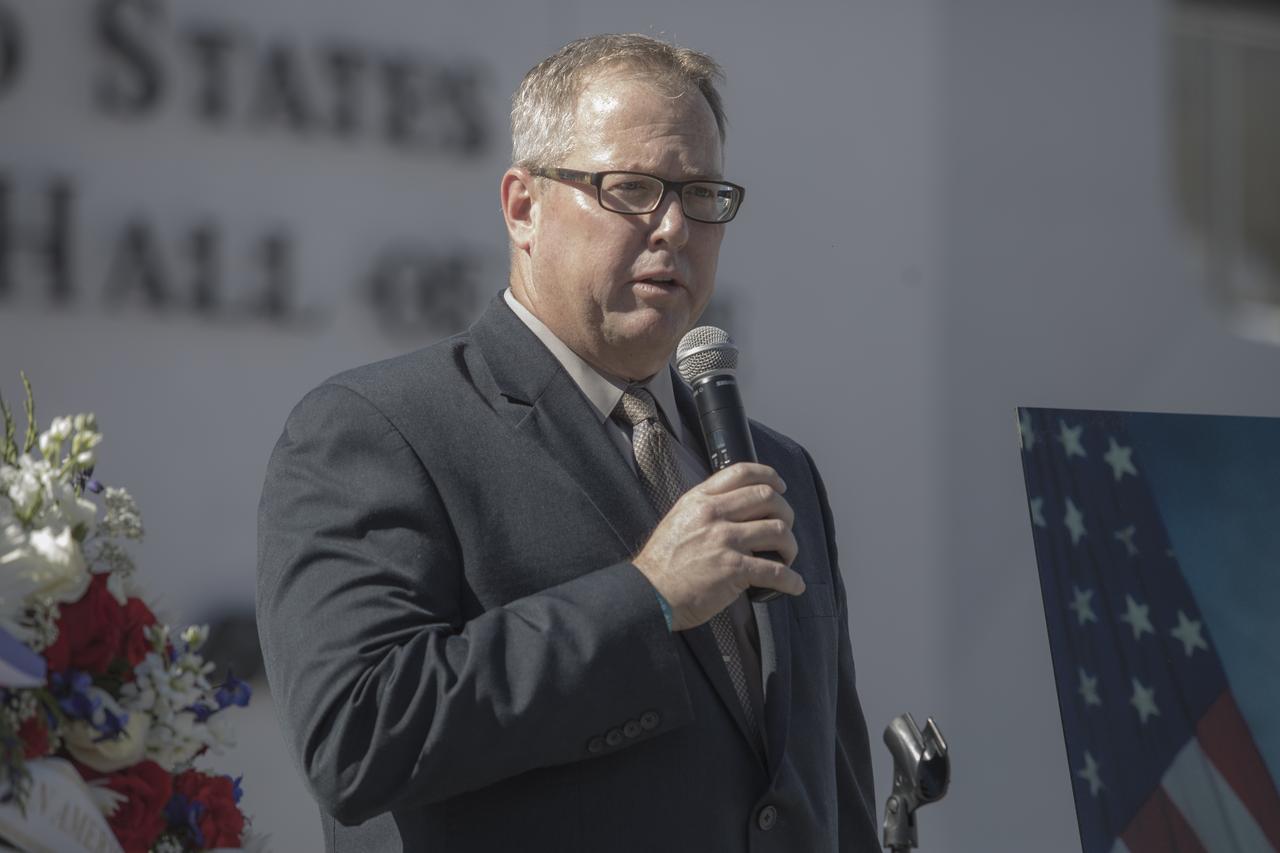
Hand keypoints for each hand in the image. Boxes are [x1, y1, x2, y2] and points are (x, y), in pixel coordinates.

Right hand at [632, 462, 802, 630]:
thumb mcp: (680, 519)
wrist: (650, 593)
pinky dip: (791, 580)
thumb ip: (706, 508)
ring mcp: (724, 540)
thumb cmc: (663, 562)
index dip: (769, 476)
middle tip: (784, 528)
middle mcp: (714, 514)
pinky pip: (776, 571)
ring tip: (786, 557)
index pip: (742, 472)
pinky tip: (794, 585)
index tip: (780, 487)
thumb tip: (737, 507)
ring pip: (778, 531)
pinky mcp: (733, 569)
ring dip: (790, 546)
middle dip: (786, 513)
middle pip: (768, 497)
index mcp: (701, 500)